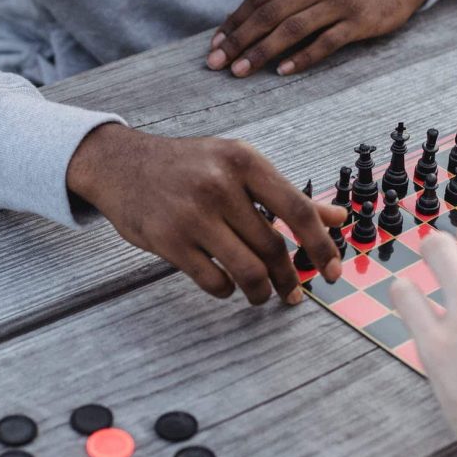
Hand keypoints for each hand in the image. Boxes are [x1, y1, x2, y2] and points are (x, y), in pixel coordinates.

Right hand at [67, 123, 345, 304]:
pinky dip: (226, 290)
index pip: (297, 210)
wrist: (119, 164)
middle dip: (288, 277)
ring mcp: (192, 214)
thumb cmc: (187, 166)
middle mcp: (220, 185)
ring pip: (247, 270)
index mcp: (244, 161)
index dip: (321, 247)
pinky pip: (213, 281)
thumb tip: (337, 218)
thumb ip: (286, 194)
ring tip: (263, 295)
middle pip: (273, 246)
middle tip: (293, 292)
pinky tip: (227, 285)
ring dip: (261, 291)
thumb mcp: (238, 165)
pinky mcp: (169, 240)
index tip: (334, 273)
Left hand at [206, 0, 432, 77]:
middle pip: (269, 14)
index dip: (234, 23)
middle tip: (218, 64)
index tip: (216, 45)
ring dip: (262, 53)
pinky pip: (325, 43)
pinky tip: (282, 71)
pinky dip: (302, 58)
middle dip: (239, 41)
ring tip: (241, 71)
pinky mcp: (359, 21)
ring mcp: (339, 1)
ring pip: (292, 29)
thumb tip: (241, 22)